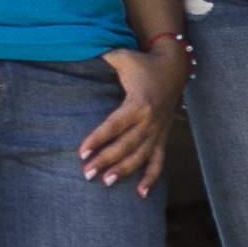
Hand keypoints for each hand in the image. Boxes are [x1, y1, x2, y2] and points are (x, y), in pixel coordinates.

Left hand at [79, 38, 184, 192]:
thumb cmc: (142, 63)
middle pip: (126, 145)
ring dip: (124, 171)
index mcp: (138, 103)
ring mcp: (158, 132)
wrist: (174, 67)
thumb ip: (101, 58)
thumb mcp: (121, 56)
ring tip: (106, 183)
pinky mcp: (162, 138)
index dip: (98, 139)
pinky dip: (151, 179)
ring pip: (141, 156)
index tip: (81, 153)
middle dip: (106, 160)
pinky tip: (140, 195)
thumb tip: (73, 51)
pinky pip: (158, 162)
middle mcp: (150, 121)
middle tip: (86, 174)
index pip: (114, 125)